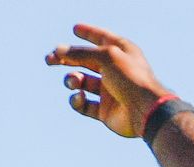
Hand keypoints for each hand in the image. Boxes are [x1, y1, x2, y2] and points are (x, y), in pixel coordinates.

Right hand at [44, 24, 169, 137]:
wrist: (144, 110)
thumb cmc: (130, 77)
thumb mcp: (105, 56)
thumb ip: (80, 53)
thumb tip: (59, 50)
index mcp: (121, 52)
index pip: (102, 38)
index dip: (89, 32)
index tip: (75, 28)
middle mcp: (114, 70)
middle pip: (85, 61)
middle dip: (66, 59)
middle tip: (49, 59)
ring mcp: (109, 91)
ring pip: (82, 82)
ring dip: (72, 80)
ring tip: (74, 82)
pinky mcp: (104, 111)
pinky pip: (84, 104)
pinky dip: (77, 100)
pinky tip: (80, 97)